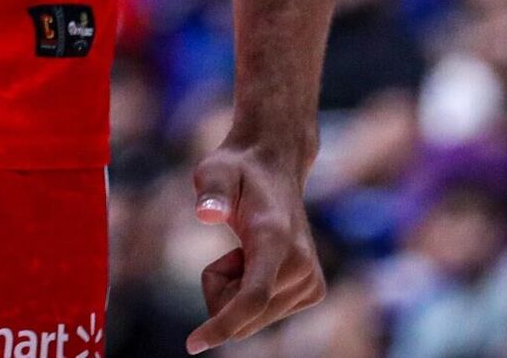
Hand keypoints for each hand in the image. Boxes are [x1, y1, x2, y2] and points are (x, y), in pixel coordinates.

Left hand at [187, 138, 324, 351]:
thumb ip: (211, 190)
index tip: (192, 345)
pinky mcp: (313, 290)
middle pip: (243, 315)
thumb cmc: (237, 169)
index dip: (221, 325)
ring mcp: (310, 280)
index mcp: (276, 239)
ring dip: (234, 291)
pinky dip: (250, 293)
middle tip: (230, 250)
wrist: (275, 166)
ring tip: (245, 249)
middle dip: (220, 292)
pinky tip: (257, 260)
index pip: (251, 298)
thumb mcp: (214, 170)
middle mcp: (301, 264)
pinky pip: (263, 316)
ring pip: (251, 320)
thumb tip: (207, 214)